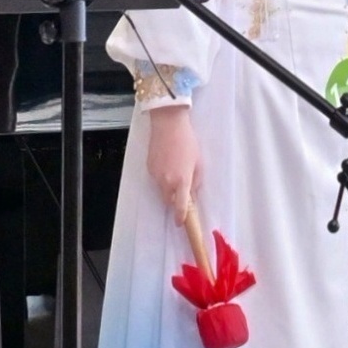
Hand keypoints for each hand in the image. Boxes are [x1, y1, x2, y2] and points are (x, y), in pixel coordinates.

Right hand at [145, 102, 204, 233]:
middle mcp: (166, 181)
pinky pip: (156, 179)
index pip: (180, 206)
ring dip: (169, 188)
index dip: (181, 217)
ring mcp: (156, 175)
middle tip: (182, 191)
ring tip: (176, 170)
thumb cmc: (187, 141)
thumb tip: (192, 193)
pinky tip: (167, 163)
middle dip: (175, 201)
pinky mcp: (149, 168)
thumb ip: (196, 181)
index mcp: (182, 180)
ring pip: (162, 190)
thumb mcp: (198, 162)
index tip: (181, 223)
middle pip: (168, 201)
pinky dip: (162, 177)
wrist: (168, 124)